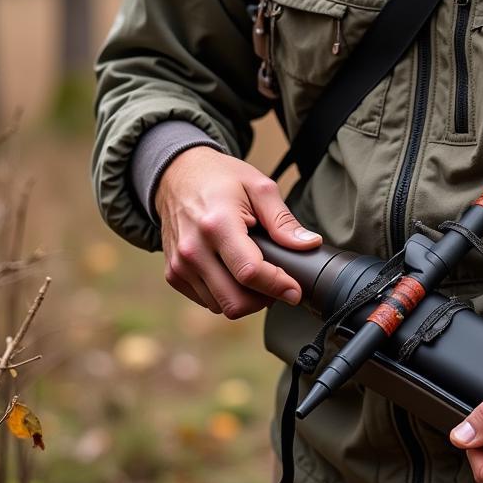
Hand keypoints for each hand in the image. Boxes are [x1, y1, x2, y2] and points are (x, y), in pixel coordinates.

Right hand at [155, 146, 321, 318]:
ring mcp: (179, 265)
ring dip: (245, 298)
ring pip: (221, 307)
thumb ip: (283, 220)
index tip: (296, 291)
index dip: (278, 286)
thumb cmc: (220, 178)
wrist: (178, 174)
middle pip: (234, 302)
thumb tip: (309, 244)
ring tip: (256, 274)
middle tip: (278, 283)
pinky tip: (234, 273)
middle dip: (264, 299)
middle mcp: (193, 249)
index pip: (250, 273)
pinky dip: (225, 294)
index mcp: (217, 224)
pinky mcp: (173, 274)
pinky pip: (206, 301)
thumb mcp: (258, 187)